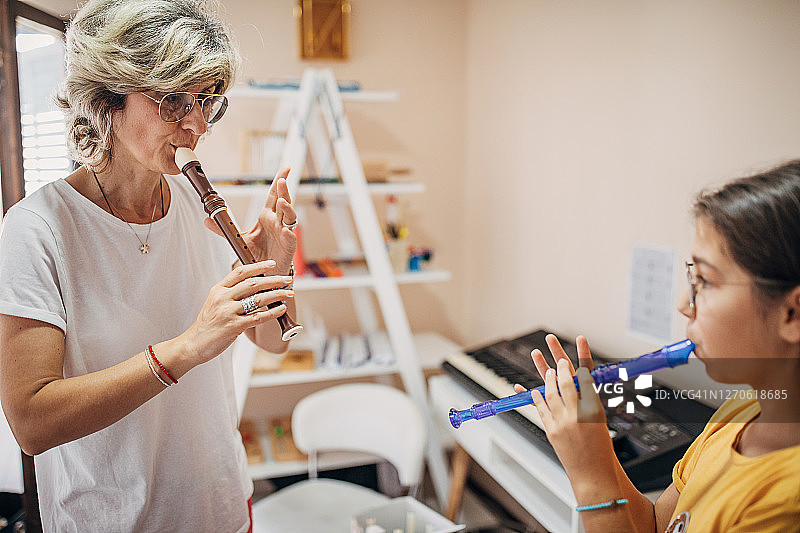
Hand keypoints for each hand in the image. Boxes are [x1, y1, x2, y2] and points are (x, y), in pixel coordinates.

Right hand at [180, 261, 294, 365]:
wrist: (194, 344)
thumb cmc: (208, 324)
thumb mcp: (215, 303)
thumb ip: (231, 294)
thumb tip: (255, 287)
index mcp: (218, 290)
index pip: (240, 272)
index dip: (258, 266)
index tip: (272, 264)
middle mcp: (223, 298)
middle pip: (253, 283)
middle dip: (273, 280)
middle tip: (287, 279)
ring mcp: (228, 312)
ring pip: (258, 299)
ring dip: (277, 295)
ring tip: (288, 293)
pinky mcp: (234, 326)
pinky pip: (258, 317)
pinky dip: (272, 312)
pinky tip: (281, 309)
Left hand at [203, 168, 296, 273]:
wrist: (264, 274)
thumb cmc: (257, 254)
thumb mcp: (238, 239)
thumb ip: (224, 229)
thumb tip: (207, 219)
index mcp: (267, 216)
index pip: (273, 195)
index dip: (279, 181)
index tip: (285, 168)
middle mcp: (277, 222)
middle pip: (283, 202)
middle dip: (284, 190)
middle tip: (282, 180)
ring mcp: (284, 233)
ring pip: (289, 217)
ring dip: (288, 209)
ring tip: (282, 202)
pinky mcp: (288, 247)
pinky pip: (290, 239)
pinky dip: (289, 234)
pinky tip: (286, 231)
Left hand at [513, 334, 616, 491]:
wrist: (594, 475)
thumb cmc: (601, 450)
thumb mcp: (601, 420)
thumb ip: (588, 400)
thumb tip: (579, 382)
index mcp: (596, 409)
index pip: (587, 377)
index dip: (581, 357)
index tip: (579, 342)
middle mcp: (578, 414)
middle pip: (566, 380)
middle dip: (559, 361)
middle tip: (554, 346)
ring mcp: (563, 422)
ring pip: (550, 391)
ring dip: (544, 373)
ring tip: (537, 356)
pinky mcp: (551, 431)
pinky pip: (540, 408)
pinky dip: (534, 396)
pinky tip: (527, 386)